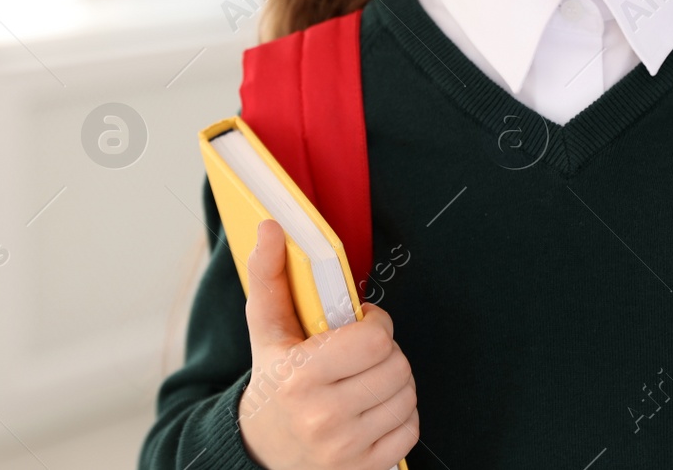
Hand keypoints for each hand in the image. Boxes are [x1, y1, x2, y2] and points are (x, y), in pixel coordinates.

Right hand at [237, 219, 418, 469]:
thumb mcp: (265, 330)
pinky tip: (374, 408)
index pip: (375, 340)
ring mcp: (345, 449)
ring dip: (395, 382)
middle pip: (397, 366)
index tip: (362, 324)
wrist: (261, 451)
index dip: (376, 324)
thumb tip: (272, 227)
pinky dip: (400, 415)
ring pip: (407, 396)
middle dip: (386, 352)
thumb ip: (268, 274)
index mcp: (299, 377)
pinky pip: (411, 429)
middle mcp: (323, 418)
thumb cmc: (271, 382)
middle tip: (364, 353)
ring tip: (368, 379)